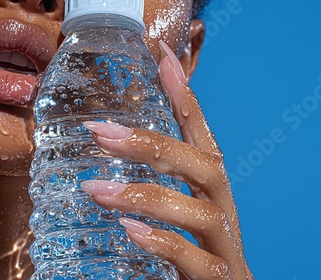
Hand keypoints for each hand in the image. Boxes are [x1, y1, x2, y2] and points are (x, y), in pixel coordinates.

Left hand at [81, 41, 252, 278]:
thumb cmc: (199, 244)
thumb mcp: (180, 203)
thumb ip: (160, 176)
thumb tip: (114, 149)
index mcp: (210, 184)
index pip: (202, 132)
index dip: (185, 95)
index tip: (162, 57)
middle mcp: (222, 205)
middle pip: (203, 164)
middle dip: (153, 145)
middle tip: (100, 133)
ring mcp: (224, 242)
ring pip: (200, 211)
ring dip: (146, 197)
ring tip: (96, 189)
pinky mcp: (220, 276)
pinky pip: (198, 260)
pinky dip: (164, 242)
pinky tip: (130, 229)